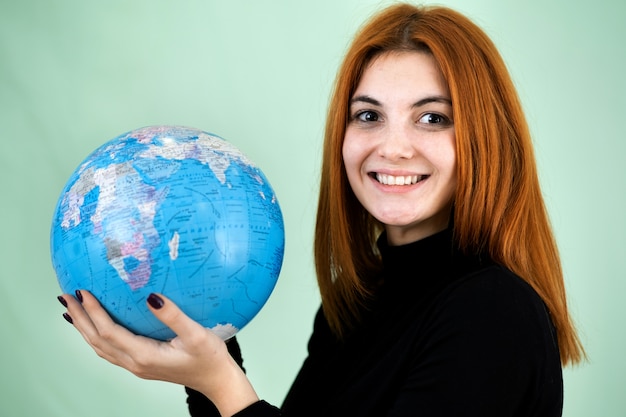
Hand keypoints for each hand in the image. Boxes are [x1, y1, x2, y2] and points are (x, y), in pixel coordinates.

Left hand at [58, 291, 258, 415]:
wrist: (216, 380)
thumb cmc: (210, 358)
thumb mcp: (196, 334)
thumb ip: (173, 316)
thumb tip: (150, 296)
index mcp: (144, 355)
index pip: (108, 331)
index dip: (93, 311)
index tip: (83, 291)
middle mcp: (135, 363)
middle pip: (97, 340)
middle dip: (80, 318)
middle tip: (65, 295)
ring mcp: (136, 366)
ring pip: (100, 347)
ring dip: (84, 328)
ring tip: (72, 310)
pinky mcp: (141, 364)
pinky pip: (110, 350)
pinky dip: (96, 337)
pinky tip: (95, 328)